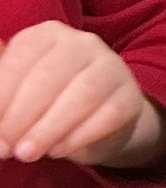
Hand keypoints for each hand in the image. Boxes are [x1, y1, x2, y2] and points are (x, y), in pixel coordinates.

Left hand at [0, 22, 165, 169]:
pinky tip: (58, 151)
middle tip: (4, 148)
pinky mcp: (131, 96)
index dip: (3, 93)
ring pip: (82, 94)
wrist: (101, 121)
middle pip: (50, 76)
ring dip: (49, 128)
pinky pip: (109, 114)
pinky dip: (79, 135)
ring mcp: (112, 67)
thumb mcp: (19, 88)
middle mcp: (83, 43)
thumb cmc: (49, 101)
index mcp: (48, 34)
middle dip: (21, 116)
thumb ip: (1, 85)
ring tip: (27, 154)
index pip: (23, 55)